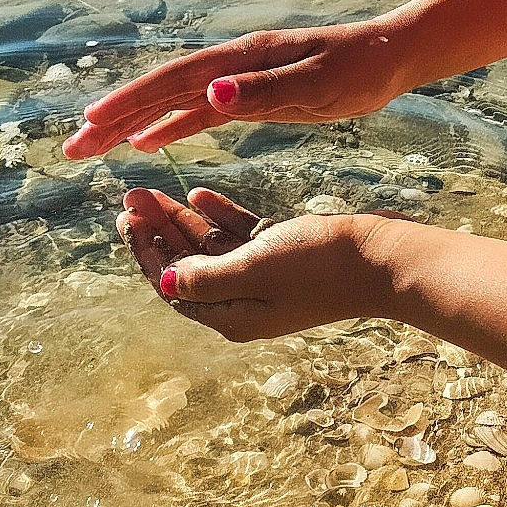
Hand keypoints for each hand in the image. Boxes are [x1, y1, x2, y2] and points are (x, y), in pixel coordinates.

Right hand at [63, 20, 411, 159]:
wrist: (392, 54)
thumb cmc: (360, 68)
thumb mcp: (317, 85)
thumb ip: (264, 91)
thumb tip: (209, 95)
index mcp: (242, 60)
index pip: (173, 83)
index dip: (130, 104)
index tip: (91, 124)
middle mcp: (233, 65)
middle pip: (161, 91)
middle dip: (115, 118)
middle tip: (73, 149)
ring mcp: (240, 78)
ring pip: (174, 102)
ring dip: (134, 124)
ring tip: (95, 146)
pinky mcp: (253, 93)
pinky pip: (199, 112)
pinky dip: (170, 126)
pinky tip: (150, 142)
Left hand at [116, 184, 395, 340]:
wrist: (380, 258)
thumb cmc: (317, 265)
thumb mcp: (252, 270)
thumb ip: (205, 277)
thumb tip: (167, 281)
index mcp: (231, 315)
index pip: (173, 284)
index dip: (146, 252)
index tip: (126, 218)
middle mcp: (244, 300)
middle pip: (187, 264)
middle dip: (158, 231)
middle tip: (134, 196)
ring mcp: (265, 276)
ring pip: (211, 247)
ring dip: (183, 220)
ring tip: (156, 191)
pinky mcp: (285, 253)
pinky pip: (241, 235)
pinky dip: (219, 215)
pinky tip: (200, 193)